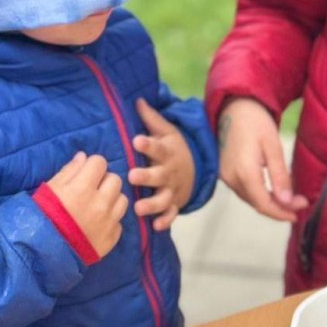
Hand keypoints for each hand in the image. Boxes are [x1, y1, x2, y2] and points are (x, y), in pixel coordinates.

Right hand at [46, 152, 127, 258]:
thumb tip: (83, 157)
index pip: (100, 162)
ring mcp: (108, 222)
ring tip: (98, 206)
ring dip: (112, 199)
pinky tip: (98, 223)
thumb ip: (69, 171)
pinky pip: (119, 222)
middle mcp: (100, 204)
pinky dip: (111, 220)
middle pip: (115, 179)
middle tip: (92, 189)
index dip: (92, 166)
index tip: (86, 173)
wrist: (43, 253)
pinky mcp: (111, 239)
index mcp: (83, 188)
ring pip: (123, 199)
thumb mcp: (50, 189)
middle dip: (104, 181)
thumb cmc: (43, 217)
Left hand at [128, 99, 195, 231]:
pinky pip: (171, 214)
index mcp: (166, 152)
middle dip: (146, 176)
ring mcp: (172, 189)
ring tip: (138, 208)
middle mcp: (169, 172)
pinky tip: (156, 226)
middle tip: (132, 176)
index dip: (147, 144)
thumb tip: (137, 99)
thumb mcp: (166, 131)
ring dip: (152, 203)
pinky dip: (166, 220)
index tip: (136, 141)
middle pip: (159, 175)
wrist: (194, 169)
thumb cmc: (172, 148)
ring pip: (163, 198)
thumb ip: (151, 119)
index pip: (157, 147)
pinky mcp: (174, 204)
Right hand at [218, 97, 307, 223]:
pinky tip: (272, 190)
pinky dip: (258, 194)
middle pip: (256, 203)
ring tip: (289, 199)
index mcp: (244, 172)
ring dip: (269, 202)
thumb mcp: (273, 146)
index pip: (263, 203)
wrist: (233, 106)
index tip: (299, 213)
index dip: (281, 212)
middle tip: (299, 204)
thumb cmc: (255, 121)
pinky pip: (243, 190)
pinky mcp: (224, 172)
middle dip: (278, 208)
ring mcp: (225, 176)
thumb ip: (279, 175)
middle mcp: (231, 178)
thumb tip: (287, 201)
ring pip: (249, 198)